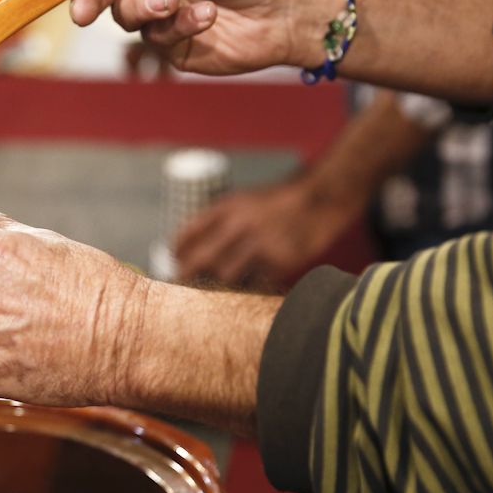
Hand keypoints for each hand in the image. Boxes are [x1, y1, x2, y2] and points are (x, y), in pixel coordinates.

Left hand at [175, 177, 363, 286]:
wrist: (319, 199)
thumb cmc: (279, 203)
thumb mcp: (244, 201)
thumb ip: (220, 220)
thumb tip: (191, 246)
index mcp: (228, 207)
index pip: (190, 231)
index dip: (177, 250)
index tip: (173, 260)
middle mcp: (240, 225)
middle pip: (201, 258)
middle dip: (186, 275)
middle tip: (181, 285)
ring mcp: (260, 243)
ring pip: (225, 275)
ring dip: (216, 286)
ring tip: (211, 293)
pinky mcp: (279, 261)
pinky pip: (254, 283)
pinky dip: (247, 289)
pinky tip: (243, 292)